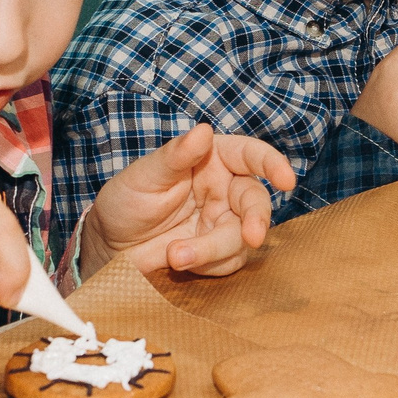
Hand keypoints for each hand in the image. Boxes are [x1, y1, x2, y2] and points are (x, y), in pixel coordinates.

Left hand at [89, 123, 294, 277]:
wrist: (112, 247)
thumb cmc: (126, 201)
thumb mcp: (144, 176)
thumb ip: (174, 156)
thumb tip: (203, 131)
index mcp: (213, 159)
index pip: (249, 154)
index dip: (272, 164)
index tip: (286, 179)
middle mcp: (226, 189)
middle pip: (256, 201)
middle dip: (256, 220)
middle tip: (249, 237)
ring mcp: (224, 222)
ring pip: (243, 237)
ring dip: (215, 250)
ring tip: (174, 255)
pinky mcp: (219, 253)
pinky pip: (230, 262)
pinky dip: (209, 265)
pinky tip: (179, 262)